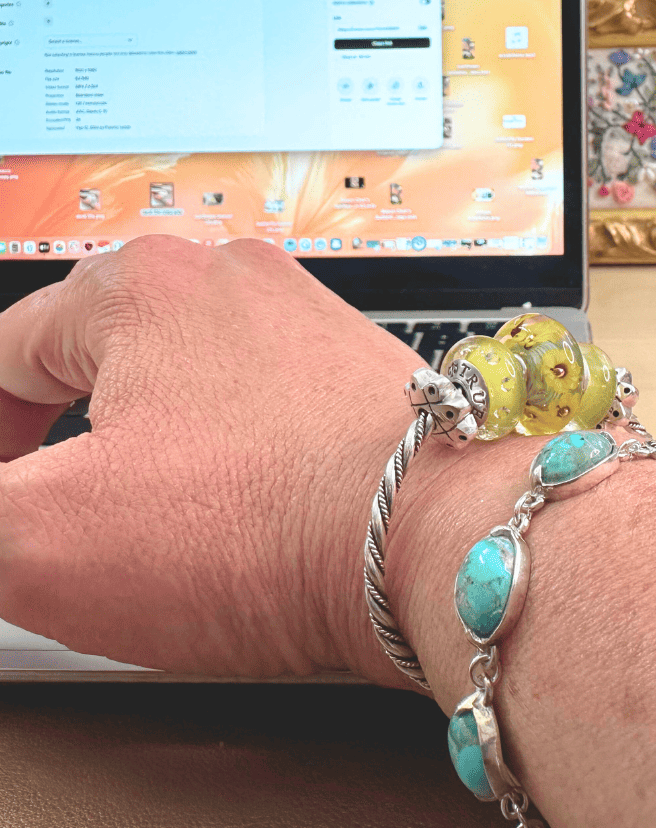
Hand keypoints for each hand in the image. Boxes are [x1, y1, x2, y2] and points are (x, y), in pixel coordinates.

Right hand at [0, 235, 428, 680]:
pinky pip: (268, 414)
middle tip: (65, 510)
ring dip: (160, 452)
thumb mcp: (45, 540)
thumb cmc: (270, 527)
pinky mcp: (364, 380)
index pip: (8, 351)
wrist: (440, 543)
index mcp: (145, 286)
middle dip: (73, 441)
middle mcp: (239, 284)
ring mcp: (312, 327)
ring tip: (162, 523)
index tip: (7, 484)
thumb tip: (4, 490)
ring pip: (193, 388)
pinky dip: (239, 460)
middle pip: (107, 362)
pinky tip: (246, 512)